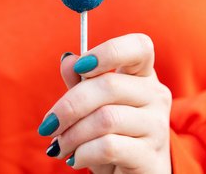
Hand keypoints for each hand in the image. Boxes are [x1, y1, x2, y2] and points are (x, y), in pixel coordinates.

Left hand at [38, 34, 171, 173]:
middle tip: (49, 125)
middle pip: (109, 85)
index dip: (109, 50)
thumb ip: (81, 82)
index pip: (139, 47)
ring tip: (60, 146)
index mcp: (143, 76)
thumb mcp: (92, 107)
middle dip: (69, 106)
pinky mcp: (150, 155)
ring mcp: (157, 126)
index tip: (80, 66)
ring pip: (105, 118)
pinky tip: (76, 159)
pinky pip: (108, 146)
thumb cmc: (110, 135)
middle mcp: (155, 96)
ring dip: (72, 134)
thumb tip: (68, 60)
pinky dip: (83, 153)